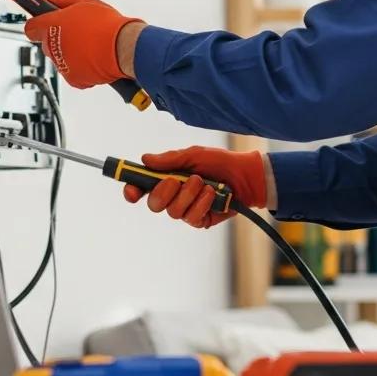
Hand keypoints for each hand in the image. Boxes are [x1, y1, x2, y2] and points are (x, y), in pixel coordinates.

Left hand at [23, 0, 142, 89]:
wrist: (123, 47)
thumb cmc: (107, 25)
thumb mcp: (86, 3)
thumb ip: (63, 1)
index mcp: (50, 25)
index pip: (31, 27)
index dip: (38, 23)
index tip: (40, 19)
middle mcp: (51, 46)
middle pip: (47, 42)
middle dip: (58, 37)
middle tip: (78, 31)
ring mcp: (61, 64)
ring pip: (60, 58)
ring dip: (71, 52)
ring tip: (91, 44)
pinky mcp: (73, 78)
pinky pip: (72, 71)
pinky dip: (81, 66)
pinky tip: (93, 57)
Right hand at [124, 146, 267, 228]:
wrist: (245, 175)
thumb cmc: (218, 162)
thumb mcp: (194, 155)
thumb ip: (170, 159)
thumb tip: (145, 159)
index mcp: (166, 178)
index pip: (141, 188)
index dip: (132, 191)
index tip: (132, 190)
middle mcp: (172, 196)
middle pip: (153, 204)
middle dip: (162, 192)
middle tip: (175, 180)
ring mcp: (185, 210)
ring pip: (173, 212)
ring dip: (188, 194)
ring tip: (203, 182)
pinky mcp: (199, 220)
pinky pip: (191, 218)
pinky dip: (201, 203)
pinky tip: (212, 193)